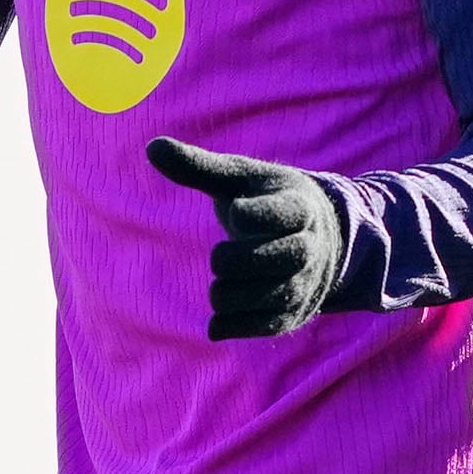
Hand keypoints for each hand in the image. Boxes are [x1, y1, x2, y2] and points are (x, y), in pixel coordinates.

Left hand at [146, 137, 346, 338]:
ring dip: (231, 294)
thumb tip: (152, 147)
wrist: (321, 240)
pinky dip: (236, 326)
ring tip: (218, 285)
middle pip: (277, 258)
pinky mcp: (291, 314)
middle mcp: (308, 246)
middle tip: (218, 256)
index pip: (283, 212)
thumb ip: (199, 167)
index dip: (256, 214)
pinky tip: (214, 324)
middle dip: (237, 260)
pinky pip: (265, 326)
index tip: (235, 211)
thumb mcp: (238, 179)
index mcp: (298, 206)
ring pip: (269, 296)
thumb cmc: (264, 200)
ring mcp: (303, 282)